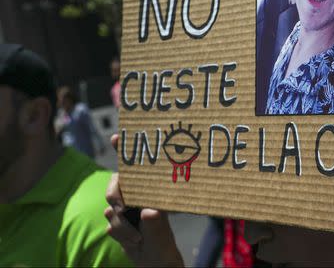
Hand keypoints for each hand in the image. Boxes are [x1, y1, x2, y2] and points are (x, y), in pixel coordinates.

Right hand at [104, 135, 183, 266]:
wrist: (154, 265)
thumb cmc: (164, 248)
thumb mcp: (163, 238)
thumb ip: (156, 225)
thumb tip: (149, 210)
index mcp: (153, 191)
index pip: (138, 168)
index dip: (125, 150)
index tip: (117, 137)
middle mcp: (140, 196)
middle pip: (116, 186)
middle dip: (117, 198)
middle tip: (124, 209)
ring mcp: (128, 209)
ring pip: (111, 208)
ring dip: (123, 226)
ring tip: (139, 237)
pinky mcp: (119, 222)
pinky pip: (110, 224)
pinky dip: (120, 234)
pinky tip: (133, 240)